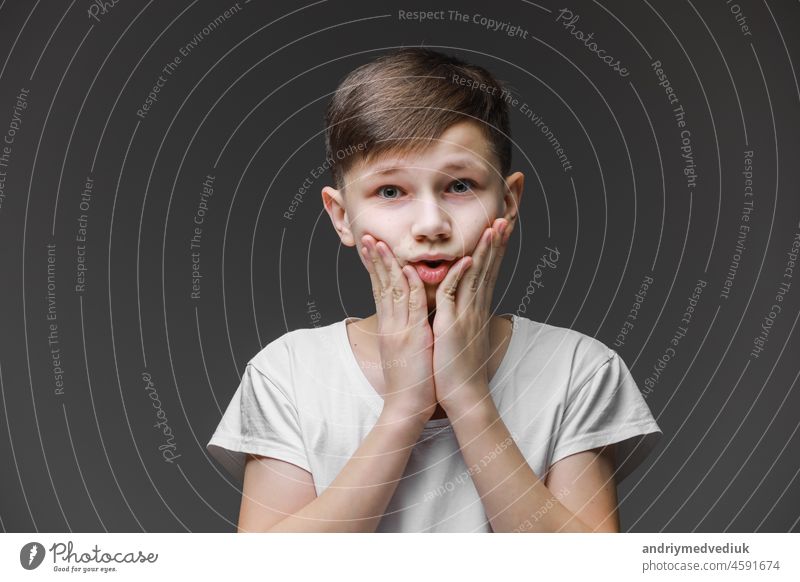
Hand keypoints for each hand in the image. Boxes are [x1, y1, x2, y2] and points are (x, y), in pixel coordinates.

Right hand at [359, 234, 436, 423]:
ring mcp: (400, 329)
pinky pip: (413, 306)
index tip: (371, 248)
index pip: (379, 290)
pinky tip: (409, 268)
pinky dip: (412, 285)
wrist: (406, 408)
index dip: (375, 268)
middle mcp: (390, 325)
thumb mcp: (402, 351)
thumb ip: (402, 331)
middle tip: (368, 236)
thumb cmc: (410, 382)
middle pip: (380, 285)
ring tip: (379, 243)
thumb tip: (405, 319)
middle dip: (375, 259)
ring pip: (392, 290)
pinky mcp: (413, 336)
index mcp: (388, 327)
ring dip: (387, 264)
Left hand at [432, 217, 511, 415]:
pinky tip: (468, 260)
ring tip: (496, 225)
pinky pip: (456, 295)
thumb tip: (462, 299)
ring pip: (478, 275)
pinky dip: (461, 276)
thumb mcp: (460, 332)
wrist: (463, 395)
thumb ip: (462, 311)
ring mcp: (467, 315)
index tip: (501, 223)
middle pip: (489, 265)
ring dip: (486, 250)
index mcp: (476, 306)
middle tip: (508, 213)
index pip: (488, 268)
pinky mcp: (453, 326)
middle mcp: (476, 307)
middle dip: (498, 238)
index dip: (495, 245)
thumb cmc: (459, 365)